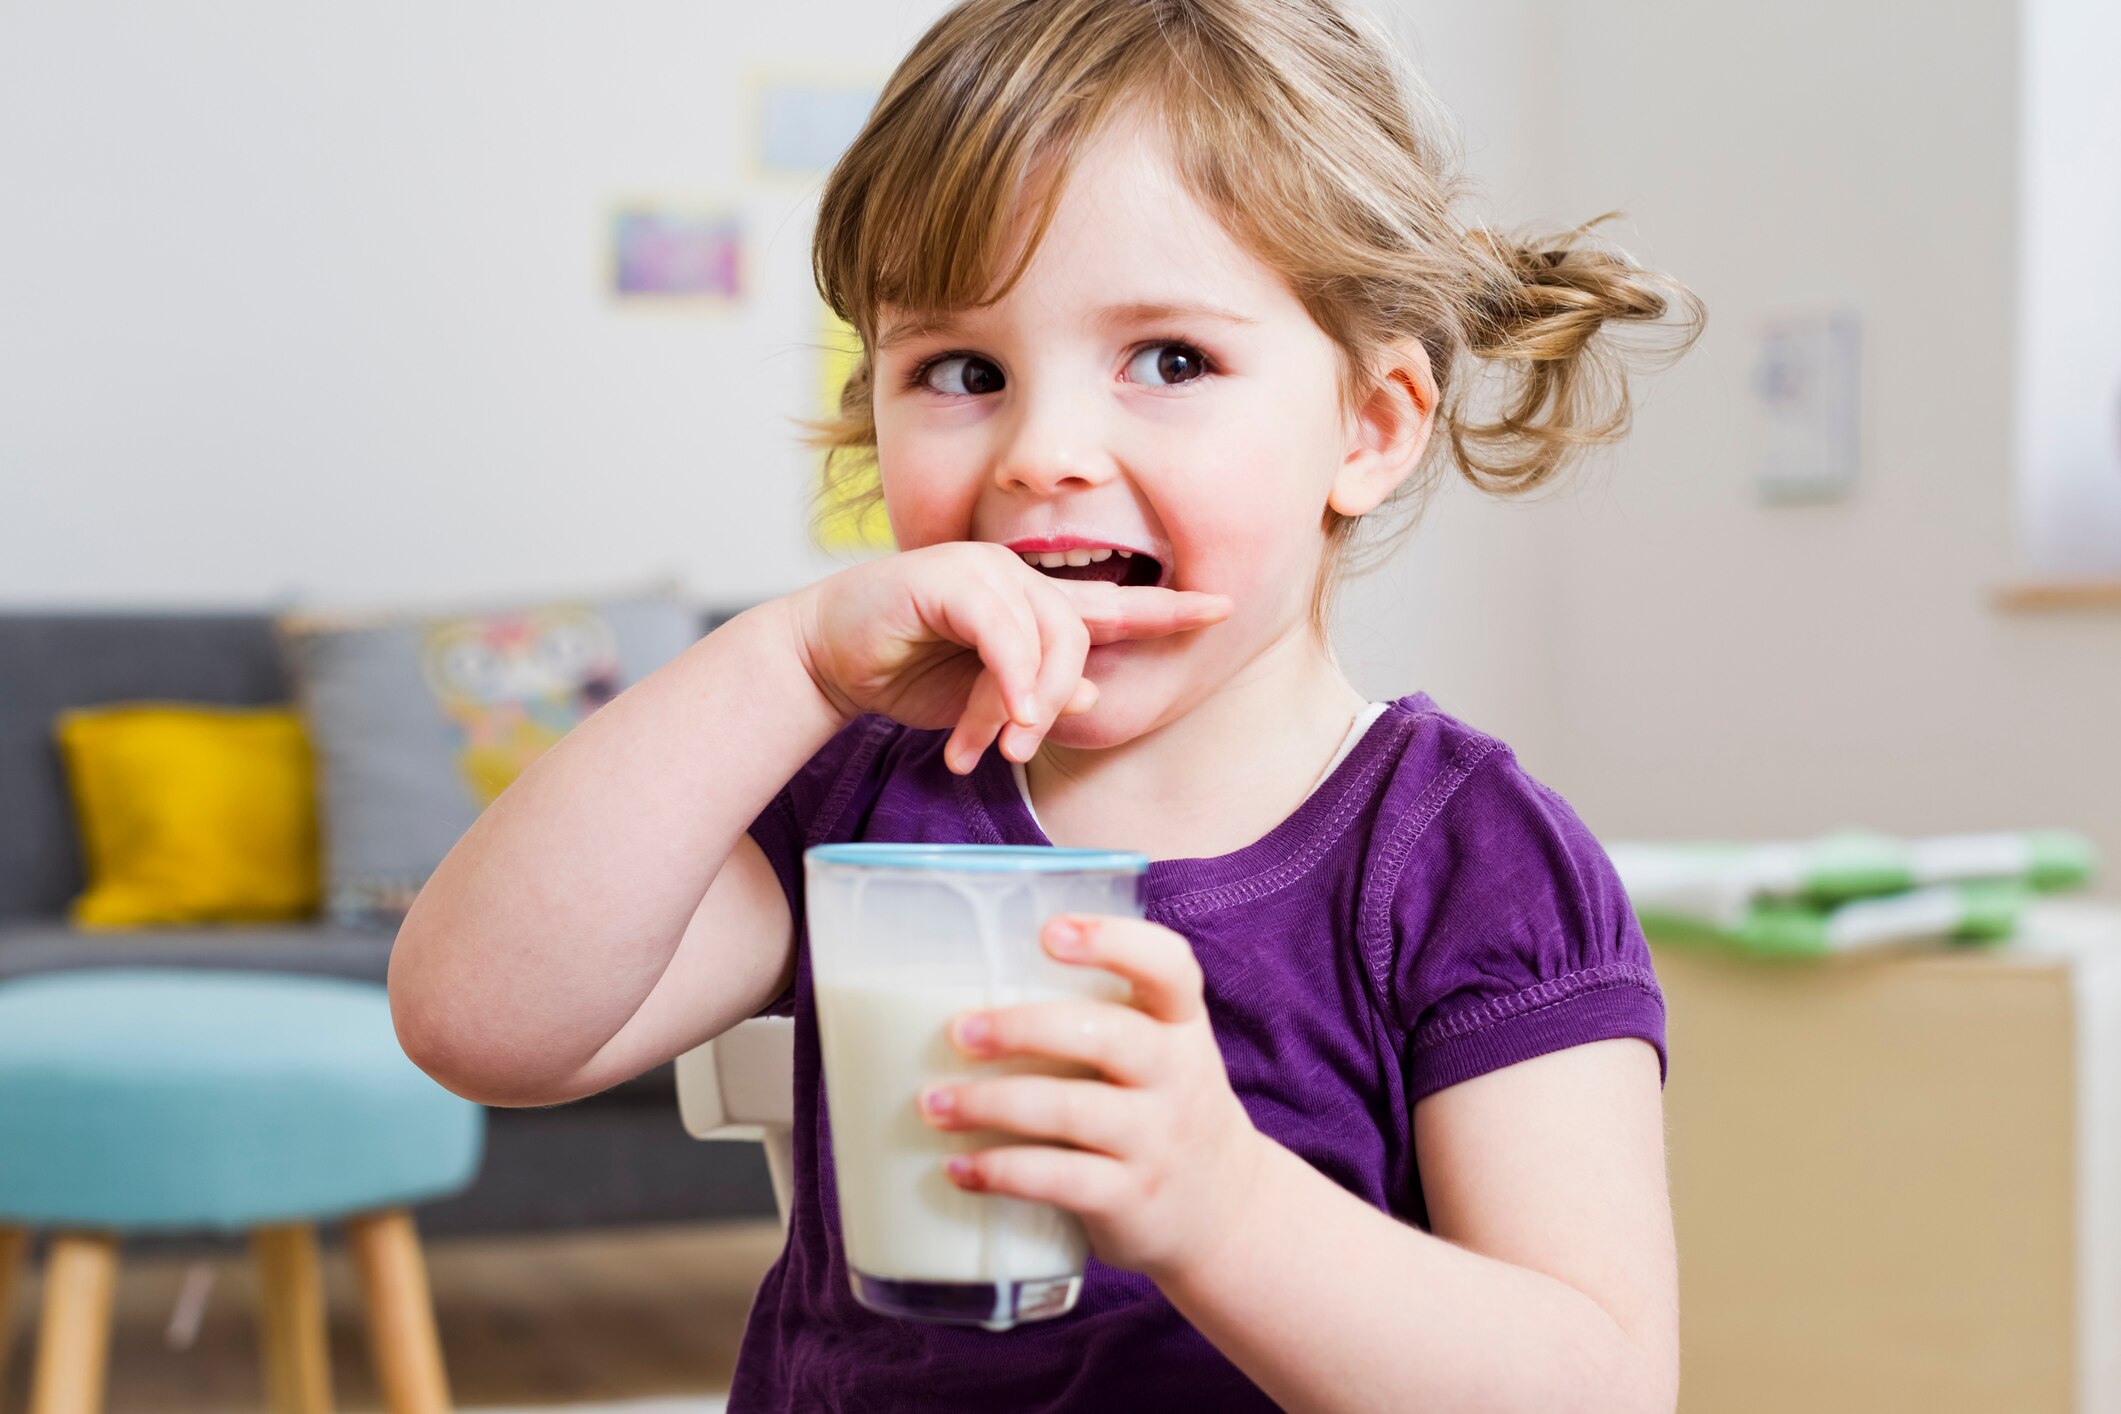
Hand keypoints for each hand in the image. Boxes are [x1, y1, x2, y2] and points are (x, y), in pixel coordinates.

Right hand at [792, 543, 1231, 772]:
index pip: (1117, 604)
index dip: (1170, 609)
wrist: (828, 657)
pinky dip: (1008, 675)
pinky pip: (1003, 629)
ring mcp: (984, 569)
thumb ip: (1036, 697)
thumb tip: (1085, 696)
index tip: (1224, 609)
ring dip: (1027, 698)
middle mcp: (1019, 577)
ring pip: (1047, 632)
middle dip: (1061, 696)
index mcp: (1038, 605)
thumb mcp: (986, 701)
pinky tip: (1000, 711)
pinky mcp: (948, 576)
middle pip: (1084, 630)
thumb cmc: (908, 672)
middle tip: (1018, 744)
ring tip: (997, 740)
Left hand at [917, 913, 1272, 1283]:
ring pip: (1071, 1111)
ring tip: (933, 1103)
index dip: (1113, 941)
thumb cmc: (1163, 1108)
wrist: (1228, 1210)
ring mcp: (1157, 1139)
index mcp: (1181, 1024)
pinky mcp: (1132, 1198)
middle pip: (1107, 1036)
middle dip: (1024, 1029)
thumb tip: (972, 983)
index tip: (1049, 932)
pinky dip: (1002, 1171)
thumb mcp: (1162, 1051)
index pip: (1168, 966)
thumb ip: (1101, 1016)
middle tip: (959, 1032)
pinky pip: (1060, 1179)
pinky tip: (960, 1167)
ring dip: (991, 1103)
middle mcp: (1178, 1075)